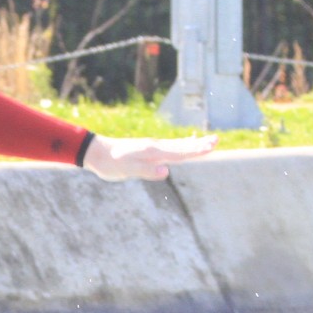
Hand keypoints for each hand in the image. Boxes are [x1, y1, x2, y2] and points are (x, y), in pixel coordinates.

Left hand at [83, 133, 216, 181]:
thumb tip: (167, 171)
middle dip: (199, 145)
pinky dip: (182, 146)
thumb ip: (146, 170)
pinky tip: (188, 144)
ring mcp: (152, 147)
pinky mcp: (148, 150)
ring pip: (177, 146)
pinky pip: (170, 148)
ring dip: (193, 144)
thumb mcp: (126, 169)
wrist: (96, 152)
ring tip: (209, 141)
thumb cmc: (110, 163)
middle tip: (217, 141)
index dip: (195, 150)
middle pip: (182, 147)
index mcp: (152, 152)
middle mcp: (154, 147)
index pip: (179, 152)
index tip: (211, 147)